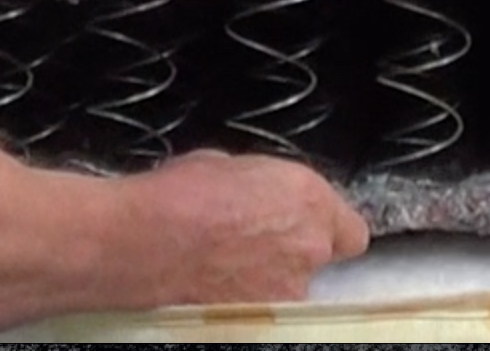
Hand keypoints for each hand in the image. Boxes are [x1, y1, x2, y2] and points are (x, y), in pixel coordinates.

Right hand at [121, 150, 368, 305]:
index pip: (352, 233)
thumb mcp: (231, 167)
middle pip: (320, 261)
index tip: (308, 230)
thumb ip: (265, 189)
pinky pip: (264, 312)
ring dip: (269, 281)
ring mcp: (285, 291)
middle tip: (254, 248)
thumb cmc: (177, 194)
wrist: (138, 243)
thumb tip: (259, 199)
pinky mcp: (259, 322)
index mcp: (311, 201)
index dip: (329, 231)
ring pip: (291, 290)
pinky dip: (244, 304)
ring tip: (224, 271)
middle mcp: (309, 249)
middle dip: (293, 254)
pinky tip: (213, 291)